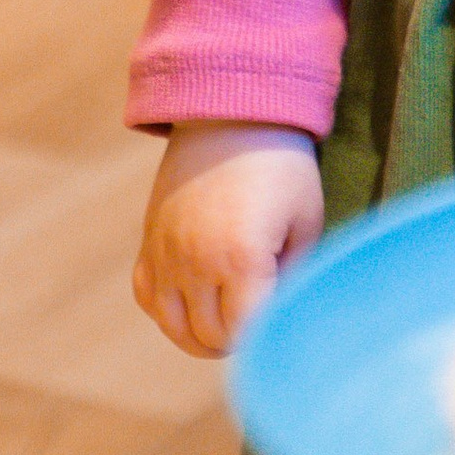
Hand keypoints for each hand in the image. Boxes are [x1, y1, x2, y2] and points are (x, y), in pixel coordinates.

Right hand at [133, 122, 324, 357]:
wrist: (230, 114)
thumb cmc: (281, 168)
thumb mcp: (307, 222)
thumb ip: (295, 277)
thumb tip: (285, 319)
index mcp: (242, 259)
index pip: (246, 333)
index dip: (266, 339)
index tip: (282, 326)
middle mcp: (196, 260)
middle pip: (209, 337)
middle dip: (238, 339)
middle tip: (260, 321)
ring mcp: (166, 251)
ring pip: (172, 325)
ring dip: (201, 334)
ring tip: (228, 320)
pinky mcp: (150, 239)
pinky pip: (148, 296)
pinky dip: (168, 310)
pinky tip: (193, 302)